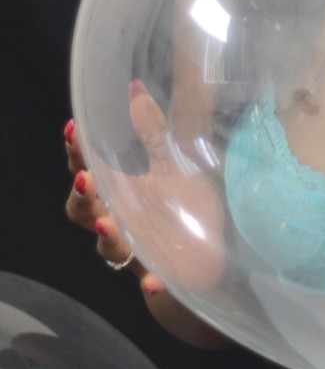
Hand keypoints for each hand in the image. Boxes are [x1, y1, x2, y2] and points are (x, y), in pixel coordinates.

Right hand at [64, 85, 224, 292]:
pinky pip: (148, 279)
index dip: (76, 151)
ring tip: (110, 224)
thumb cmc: (186, 205)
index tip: (72, 128)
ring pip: (108, 246)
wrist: (209, 253)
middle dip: (81, 196)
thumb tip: (136, 87)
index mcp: (120, 188)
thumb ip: (157, 129)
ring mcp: (136, 246)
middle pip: (83, 210)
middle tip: (86, 179)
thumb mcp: (176, 162)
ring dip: (106, 236)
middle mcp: (119, 218)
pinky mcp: (158, 270)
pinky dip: (150, 281)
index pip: (87, 168)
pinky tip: (153, 281)